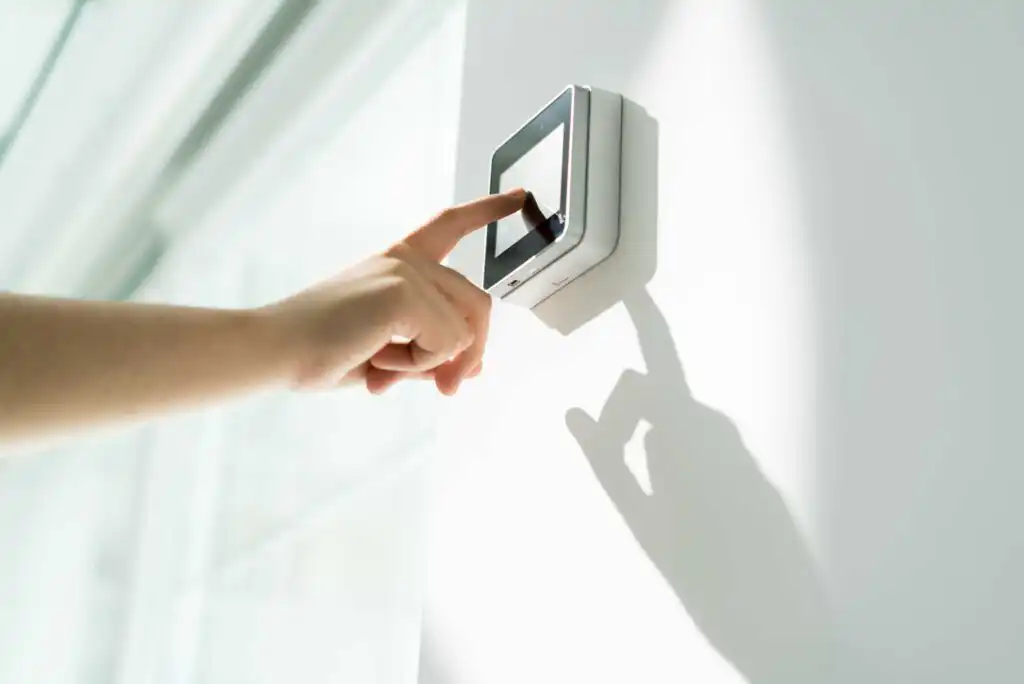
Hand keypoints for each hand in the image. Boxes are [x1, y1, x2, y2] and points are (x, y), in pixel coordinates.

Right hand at [263, 189, 525, 395]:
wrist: (276, 351)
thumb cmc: (321, 349)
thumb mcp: (390, 351)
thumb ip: (432, 350)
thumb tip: (477, 367)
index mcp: (398, 262)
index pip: (450, 225)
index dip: (487, 210)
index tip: (520, 195)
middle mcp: (406, 259)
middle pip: (478, 306)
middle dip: (467, 356)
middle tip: (445, 389)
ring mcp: (407, 271)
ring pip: (465, 332)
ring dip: (431, 364)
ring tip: (383, 366)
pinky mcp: (403, 291)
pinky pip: (447, 344)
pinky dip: (419, 367)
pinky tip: (379, 361)